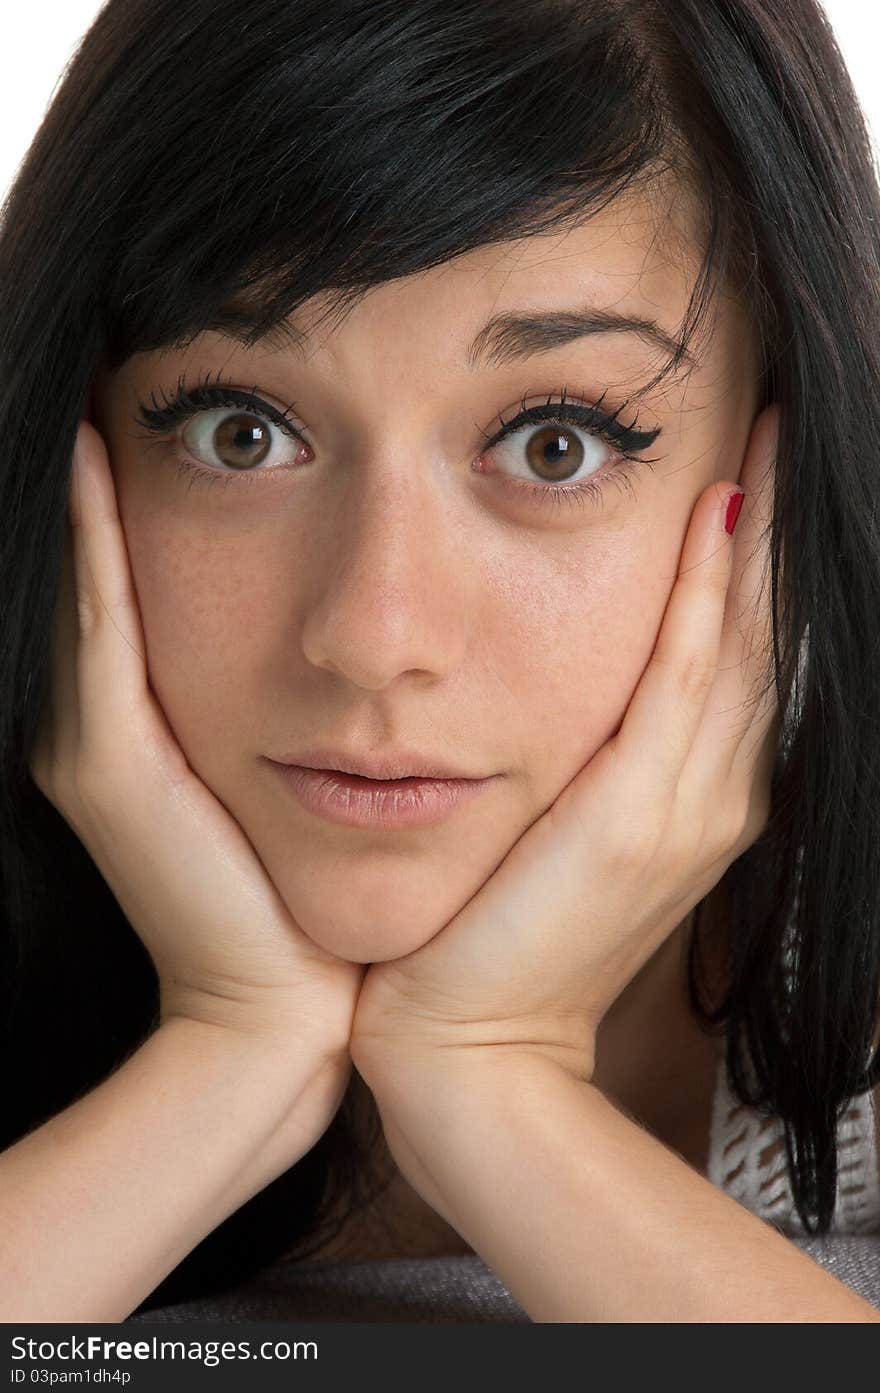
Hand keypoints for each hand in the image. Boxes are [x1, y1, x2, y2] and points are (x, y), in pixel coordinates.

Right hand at [29, 421, 364, 1064]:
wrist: (284, 1015)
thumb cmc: (323, 900)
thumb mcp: (334, 782)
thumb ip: (331, 704)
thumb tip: (398, 632)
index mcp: (171, 710)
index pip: (154, 567)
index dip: (171, 475)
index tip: (194, 381)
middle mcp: (114, 710)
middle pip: (111, 554)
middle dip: (121, 453)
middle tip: (126, 336)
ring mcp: (95, 732)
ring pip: (88, 574)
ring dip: (85, 478)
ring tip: (99, 362)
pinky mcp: (104, 759)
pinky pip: (99, 626)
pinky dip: (89, 540)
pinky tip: (94, 448)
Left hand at [351, 407, 779, 1082]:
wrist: (471, 1048)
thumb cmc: (501, 938)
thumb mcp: (565, 836)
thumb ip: (598, 763)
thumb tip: (583, 685)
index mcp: (700, 800)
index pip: (745, 655)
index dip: (760, 561)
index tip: (754, 470)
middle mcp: (716, 797)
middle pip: (763, 634)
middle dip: (775, 525)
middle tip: (781, 422)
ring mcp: (686, 809)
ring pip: (739, 643)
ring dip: (757, 538)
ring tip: (769, 439)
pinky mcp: (631, 818)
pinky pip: (678, 682)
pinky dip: (702, 598)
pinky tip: (715, 517)